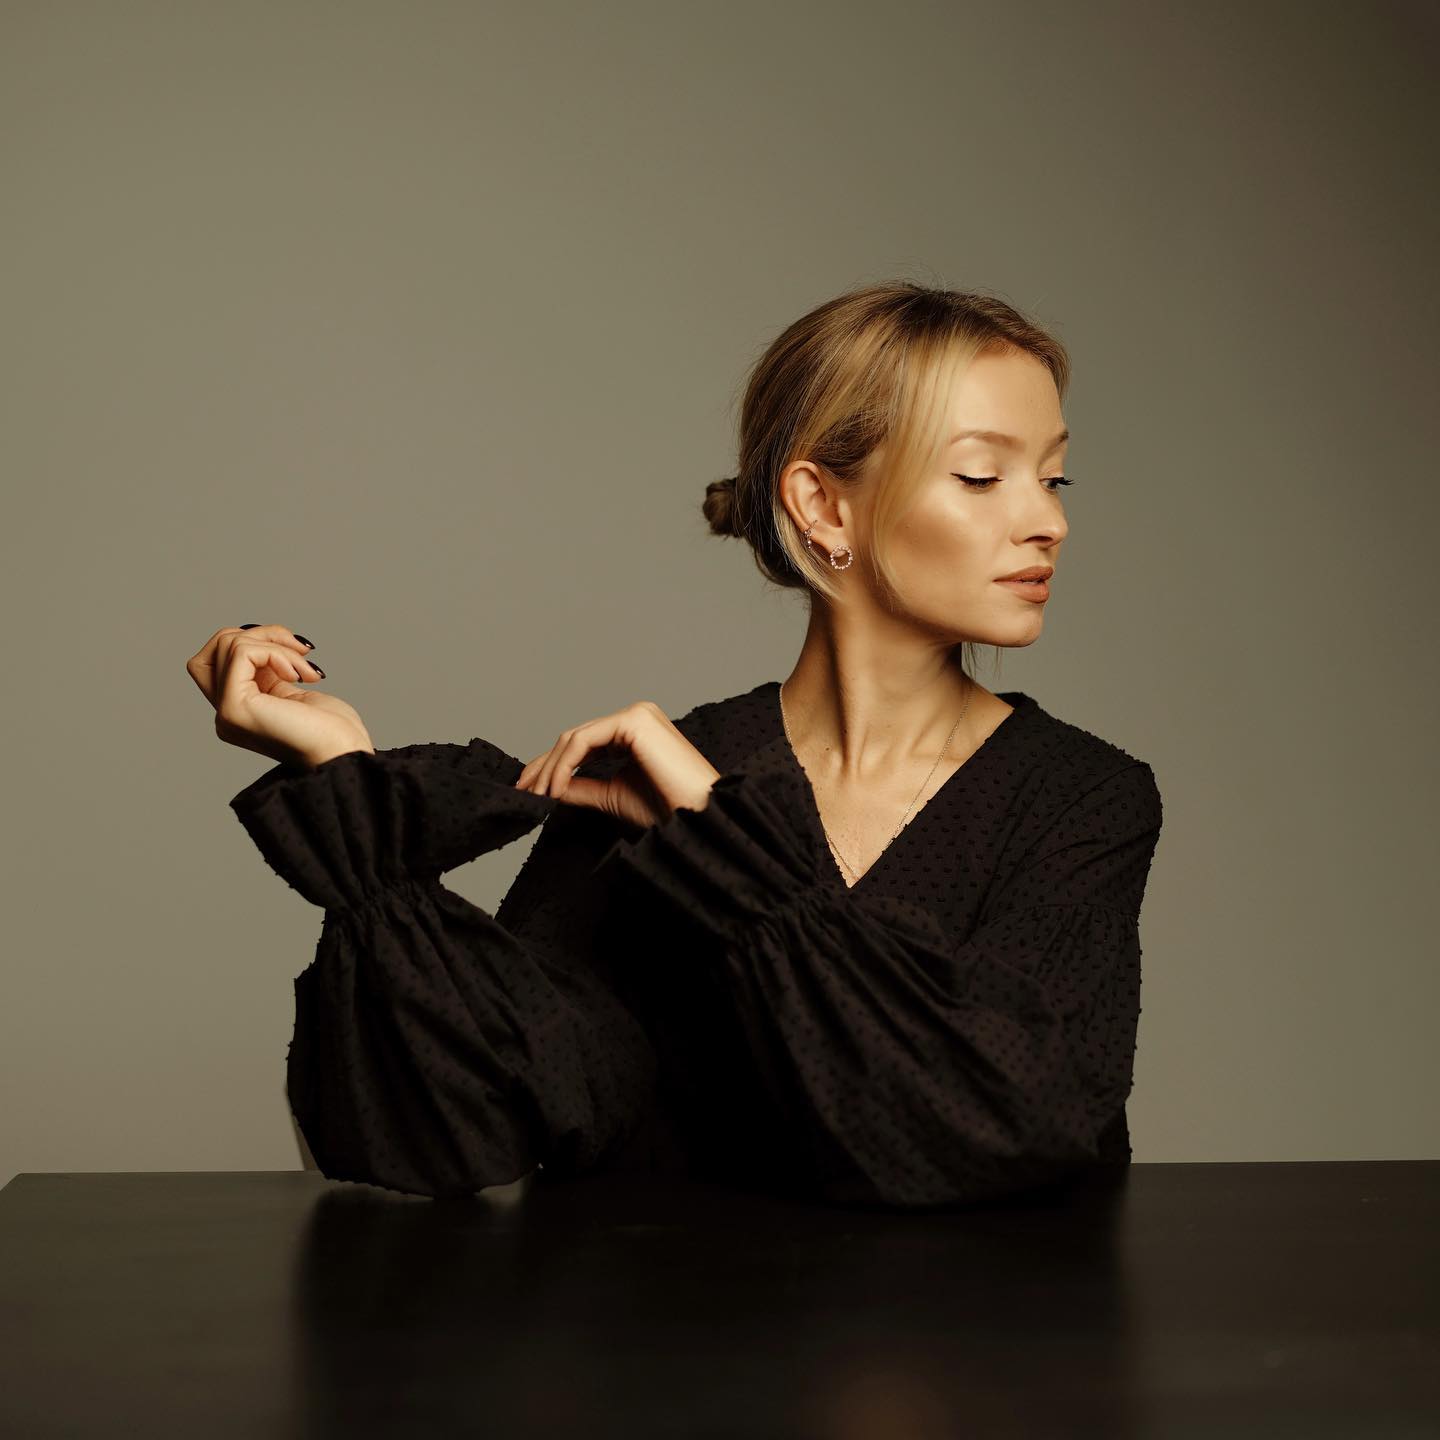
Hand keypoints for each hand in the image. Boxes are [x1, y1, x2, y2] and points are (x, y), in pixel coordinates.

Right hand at [185, 623, 374, 769]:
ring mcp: (226, 712)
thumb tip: (263, 639)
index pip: (220, 658)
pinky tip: (300, 676)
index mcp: (240, 709)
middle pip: (218, 646)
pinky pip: (242, 653)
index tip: (295, 653)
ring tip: (305, 669)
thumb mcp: (293, 691)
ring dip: (276, 643)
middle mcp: (225, 713)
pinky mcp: (235, 707)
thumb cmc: (333, 731)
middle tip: (301, 650)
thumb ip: (269, 672)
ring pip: (230, 643)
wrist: (345, 756)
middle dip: (262, 634)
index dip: (256, 642)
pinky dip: (276, 653)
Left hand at [514, 700, 721, 830]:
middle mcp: (636, 716)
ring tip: (539, 796)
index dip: (553, 766)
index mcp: (635, 731)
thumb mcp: (614, 796)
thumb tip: (550, 787)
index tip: (531, 790)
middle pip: (575, 738)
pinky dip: (564, 766)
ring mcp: (636, 715)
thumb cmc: (670, 809)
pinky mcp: (634, 721)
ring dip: (551, 769)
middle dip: (544, 766)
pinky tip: (556, 790)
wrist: (701, 817)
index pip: (583, 744)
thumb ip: (582, 787)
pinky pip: (584, 741)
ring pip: (575, 738)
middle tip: (524, 792)